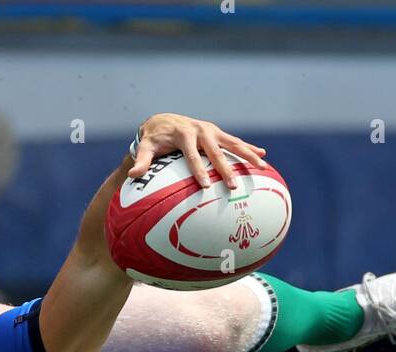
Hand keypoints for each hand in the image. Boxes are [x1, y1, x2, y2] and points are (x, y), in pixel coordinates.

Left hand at [130, 112, 267, 188]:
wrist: (164, 121)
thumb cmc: (154, 139)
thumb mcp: (145, 148)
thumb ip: (141, 161)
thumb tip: (132, 175)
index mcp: (184, 134)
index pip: (191, 155)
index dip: (198, 170)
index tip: (205, 186)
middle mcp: (201, 130)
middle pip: (215, 151)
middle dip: (225, 168)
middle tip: (233, 185)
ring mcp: (212, 130)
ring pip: (232, 143)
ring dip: (247, 155)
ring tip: (262, 167)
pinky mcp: (218, 133)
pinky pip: (235, 142)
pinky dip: (249, 148)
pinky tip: (263, 156)